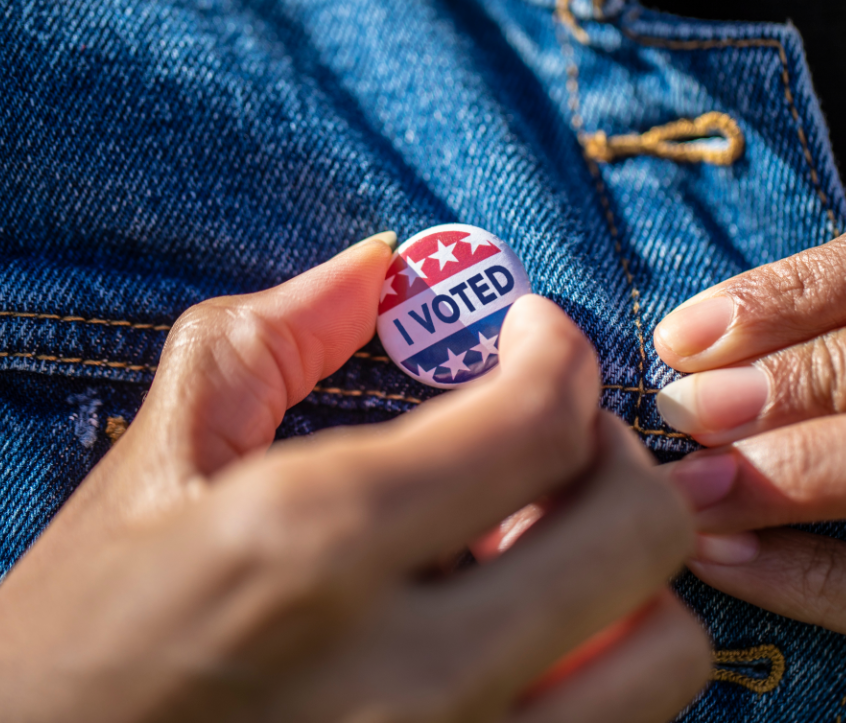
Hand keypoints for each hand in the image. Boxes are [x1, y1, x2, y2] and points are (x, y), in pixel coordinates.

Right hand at [0, 233, 709, 722]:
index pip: (538, 420)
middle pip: (641, 531)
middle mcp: (405, 680)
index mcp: (311, 547)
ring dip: (629, 581)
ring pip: (667, 655)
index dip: (561, 354)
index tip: (537, 338)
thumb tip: (377, 262)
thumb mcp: (155, 469)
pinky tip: (520, 638)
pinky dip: (598, 665)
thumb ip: (269, 339)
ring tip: (543, 556)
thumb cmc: (80, 640)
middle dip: (614, 457)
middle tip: (554, 441)